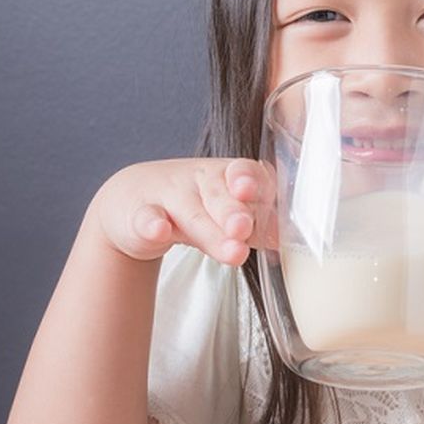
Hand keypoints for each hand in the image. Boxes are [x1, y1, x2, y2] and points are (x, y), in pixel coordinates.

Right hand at [91, 158, 276, 265]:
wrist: (136, 202)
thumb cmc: (195, 206)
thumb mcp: (225, 212)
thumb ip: (255, 226)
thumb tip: (287, 241)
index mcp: (225, 175)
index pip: (244, 171)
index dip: (251, 181)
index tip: (253, 192)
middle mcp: (198, 180)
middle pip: (219, 193)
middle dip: (234, 212)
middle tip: (244, 229)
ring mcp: (168, 195)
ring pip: (190, 211)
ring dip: (210, 229)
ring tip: (233, 251)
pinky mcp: (139, 215)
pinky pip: (146, 218)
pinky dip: (151, 225)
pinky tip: (159, 231)